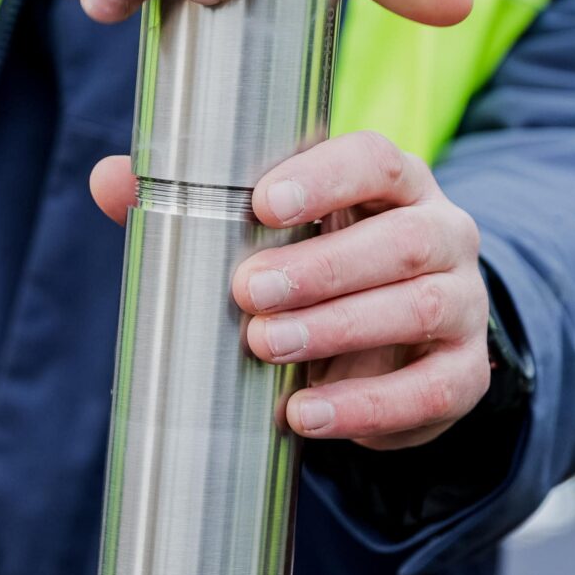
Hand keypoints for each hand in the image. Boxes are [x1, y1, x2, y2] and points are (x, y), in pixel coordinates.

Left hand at [89, 131, 490, 449]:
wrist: (395, 347)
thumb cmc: (319, 269)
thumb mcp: (270, 234)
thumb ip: (194, 203)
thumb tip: (109, 178)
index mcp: (395, 185)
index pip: (377, 160)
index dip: (326, 177)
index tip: (264, 202)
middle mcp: (444, 234)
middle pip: (403, 240)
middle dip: (323, 267)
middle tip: (247, 292)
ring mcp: (464, 305)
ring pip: (421, 308)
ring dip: (340, 329)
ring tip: (268, 346)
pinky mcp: (465, 375)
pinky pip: (431, 391)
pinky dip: (367, 406)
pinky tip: (306, 414)